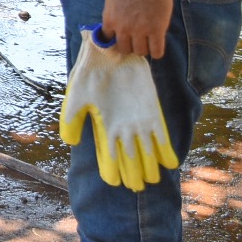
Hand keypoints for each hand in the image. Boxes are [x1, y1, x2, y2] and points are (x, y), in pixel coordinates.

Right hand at [59, 27, 178, 190]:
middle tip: (136, 187)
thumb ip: (71, 119)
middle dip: (133, 174)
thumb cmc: (89, 74)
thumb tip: (71, 143)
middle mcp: (122, 129)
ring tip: (152, 179)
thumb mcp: (76, 96)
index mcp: (104, 128)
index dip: (111, 169)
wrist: (109, 54)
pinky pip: (161, 137)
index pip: (108, 156)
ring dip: (149, 166)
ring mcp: (139, 123)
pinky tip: (170, 163)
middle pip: (130, 159)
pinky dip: (165, 150)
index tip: (113, 182)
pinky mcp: (152, 113)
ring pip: (146, 152)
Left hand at [101, 0, 175, 58]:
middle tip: (137, 39)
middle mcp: (123, 27)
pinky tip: (157, 44)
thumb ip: (111, 16)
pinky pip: (157, 52)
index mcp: (109, 19)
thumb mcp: (112, 0)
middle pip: (124, 49)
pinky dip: (156, 52)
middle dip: (130, 45)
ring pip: (140, 52)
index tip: (123, 37)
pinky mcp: (157, 30)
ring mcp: (140, 30)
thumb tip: (110, 32)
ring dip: (143, 48)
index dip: (116, 39)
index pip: (108, 40)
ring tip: (147, 40)